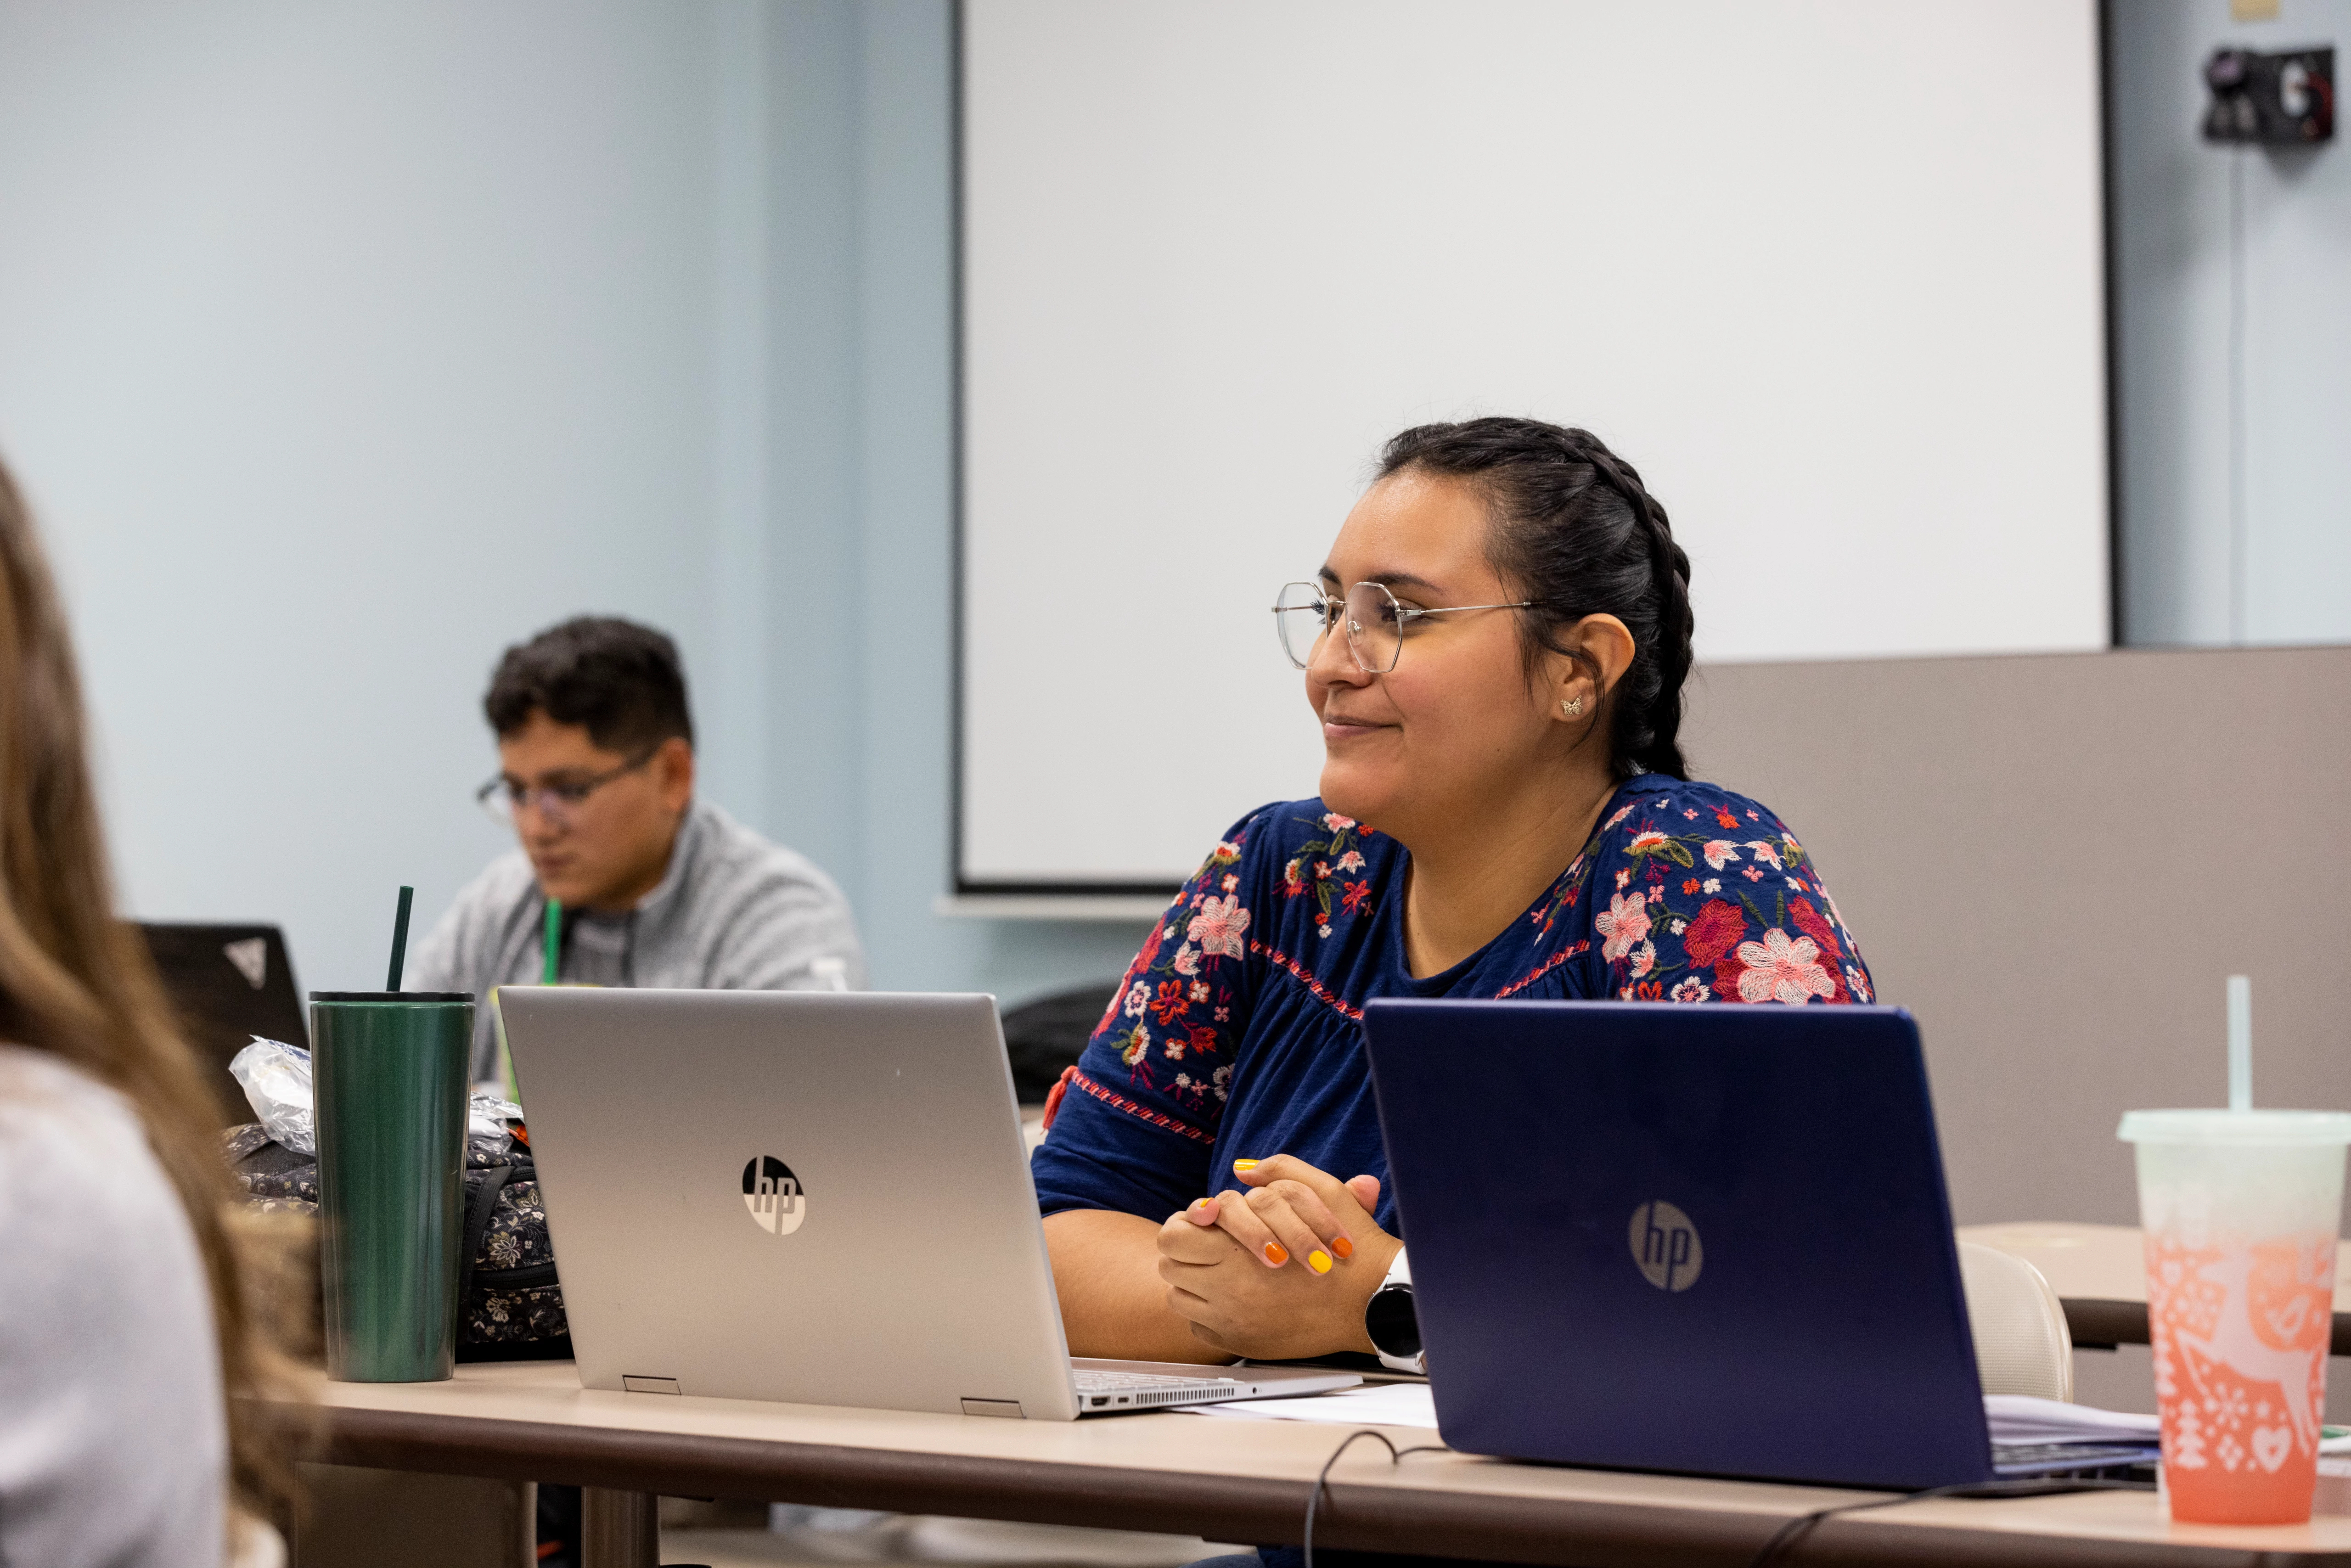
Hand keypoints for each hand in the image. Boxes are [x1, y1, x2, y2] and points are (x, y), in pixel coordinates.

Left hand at [1154, 1154, 1401, 1360]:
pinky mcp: (1241, 1344)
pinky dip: (1209, 1312)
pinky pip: (1199, 1327)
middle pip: (1170, 1266)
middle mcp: (1227, 1291)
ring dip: (1194, 1282)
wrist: (1373, 1303)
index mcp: (1237, 1250)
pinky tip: (1234, 1300)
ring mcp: (1231, 1322)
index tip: (1205, 1223)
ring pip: (1180, 1298)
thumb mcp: (1321, 1192)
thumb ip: (1279, 1171)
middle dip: (1187, 1252)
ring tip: (1222, 1272)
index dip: (1186, 1224)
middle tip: (1210, 1246)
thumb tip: (1243, 1168)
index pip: (1173, 1236)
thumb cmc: (1349, 1249)